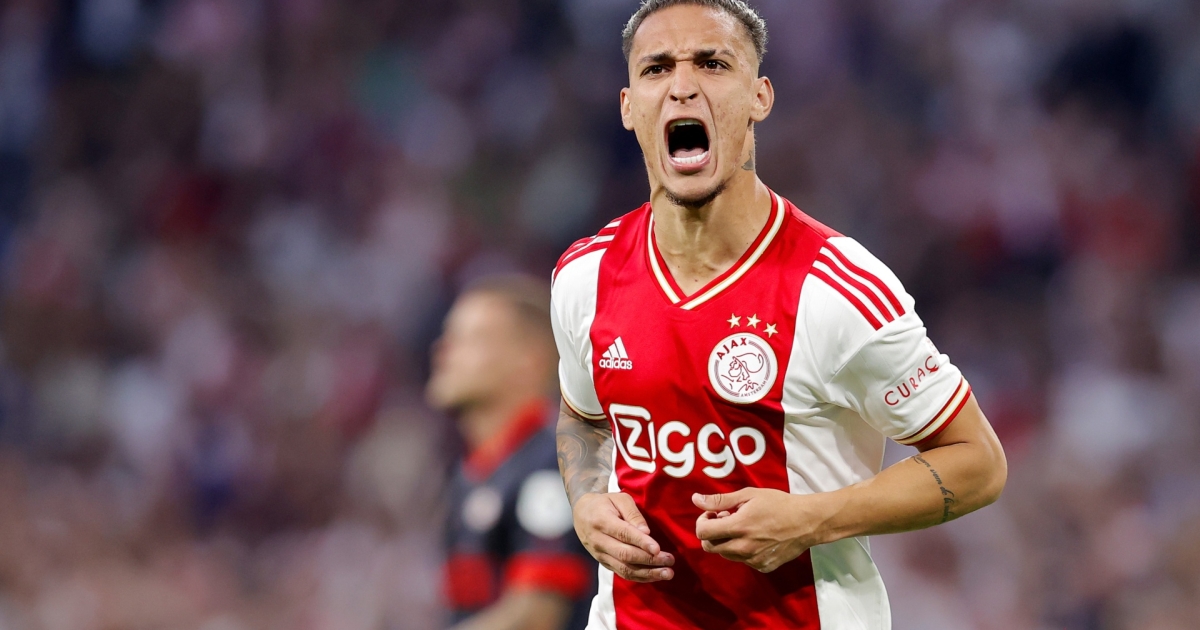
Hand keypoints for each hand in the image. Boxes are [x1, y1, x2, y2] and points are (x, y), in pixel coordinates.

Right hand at [573, 492, 674, 581]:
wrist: (582, 513)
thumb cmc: (604, 503)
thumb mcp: (619, 499)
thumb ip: (633, 513)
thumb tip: (646, 531)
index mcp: (601, 521)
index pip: (623, 534)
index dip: (641, 542)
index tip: (657, 548)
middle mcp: (599, 541)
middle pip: (625, 555)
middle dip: (649, 560)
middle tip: (670, 560)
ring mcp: (600, 554)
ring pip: (624, 568)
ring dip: (648, 573)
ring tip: (667, 573)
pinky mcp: (604, 563)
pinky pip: (622, 573)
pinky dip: (640, 577)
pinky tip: (655, 576)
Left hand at [693, 488, 820, 572]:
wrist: (807, 522)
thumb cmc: (778, 503)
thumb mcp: (748, 495)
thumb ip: (720, 500)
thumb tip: (695, 499)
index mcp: (738, 527)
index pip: (703, 533)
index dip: (702, 521)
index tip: (713, 513)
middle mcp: (743, 547)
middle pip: (710, 546)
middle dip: (712, 532)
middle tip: (726, 518)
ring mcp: (753, 560)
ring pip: (725, 554)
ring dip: (726, 541)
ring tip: (743, 527)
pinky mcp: (763, 566)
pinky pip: (742, 560)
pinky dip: (741, 550)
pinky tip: (755, 537)